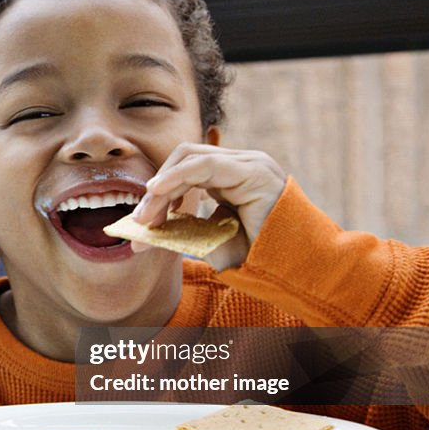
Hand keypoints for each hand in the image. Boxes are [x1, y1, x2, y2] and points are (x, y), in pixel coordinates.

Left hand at [131, 144, 286, 268]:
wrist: (290, 270)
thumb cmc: (253, 257)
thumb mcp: (207, 240)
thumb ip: (181, 228)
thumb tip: (143, 231)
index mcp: (230, 177)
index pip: (185, 169)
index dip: (160, 192)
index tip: (140, 222)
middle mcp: (240, 165)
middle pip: (184, 160)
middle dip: (157, 190)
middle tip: (138, 221)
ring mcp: (250, 164)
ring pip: (190, 159)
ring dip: (163, 187)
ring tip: (147, 217)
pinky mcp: (255, 171)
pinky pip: (206, 165)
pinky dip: (177, 177)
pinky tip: (158, 191)